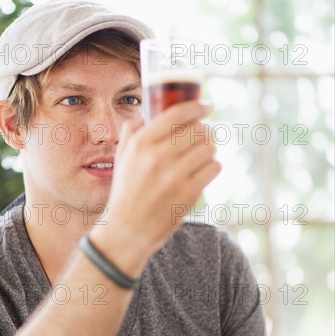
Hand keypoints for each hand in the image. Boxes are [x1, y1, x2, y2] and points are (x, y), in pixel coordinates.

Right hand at [91, 100, 221, 266]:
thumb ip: (131, 134)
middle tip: (204, 135)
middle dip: (204, 130)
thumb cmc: (126, 192)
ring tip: (203, 154)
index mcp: (140, 144)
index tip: (206, 105)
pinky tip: (204, 170)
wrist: (128, 230)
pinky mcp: (189, 194)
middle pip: (197, 130)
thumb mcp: (121, 159)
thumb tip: (142, 115)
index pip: (176, 114)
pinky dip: (212, 167)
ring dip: (209, 148)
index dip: (197, 106)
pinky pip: (213, 168)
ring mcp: (174, 176)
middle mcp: (157, 157)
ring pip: (209, 148)